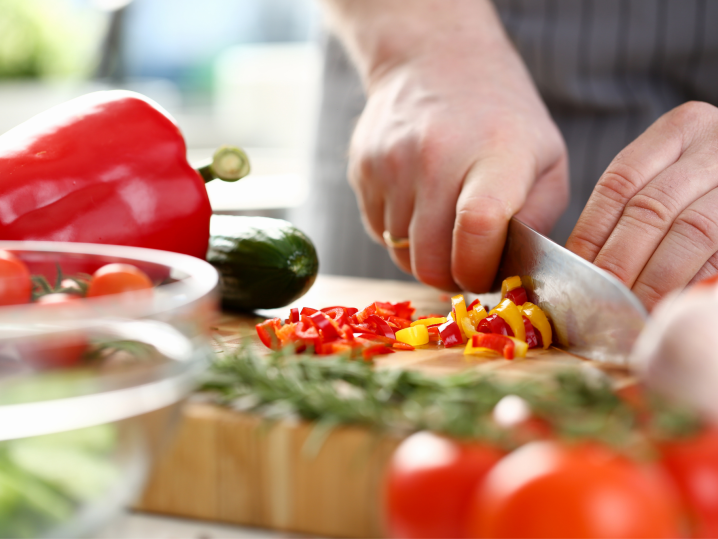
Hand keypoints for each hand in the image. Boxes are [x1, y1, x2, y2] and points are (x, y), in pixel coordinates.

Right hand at [323, 0, 567, 291]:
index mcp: (494, 155)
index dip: (480, 271)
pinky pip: (379, 232)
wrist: (434, 61)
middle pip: (430, 260)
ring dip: (425, 256)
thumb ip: (538, 219)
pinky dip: (401, 235)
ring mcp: (391, 163)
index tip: (487, 275)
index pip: (478, 230)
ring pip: (400, 253)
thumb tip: (513, 270)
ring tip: (446, 229)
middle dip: (451, 279)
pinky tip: (420, 206)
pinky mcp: (362, 170)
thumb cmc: (500, 118)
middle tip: (467, 266)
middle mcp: (435, 157)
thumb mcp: (547, 159)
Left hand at [566, 102, 717, 310]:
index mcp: (681, 128)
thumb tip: (584, 262)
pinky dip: (691, 283)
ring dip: (655, 279)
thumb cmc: (704, 185)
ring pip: (691, 233)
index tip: (574, 273)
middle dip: (619, 262)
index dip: (592, 233)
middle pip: (651, 209)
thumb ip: (635, 205)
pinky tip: (668, 305)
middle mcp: (716, 144)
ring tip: (631, 311)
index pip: (619, 182)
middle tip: (599, 302)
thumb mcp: (671, 173)